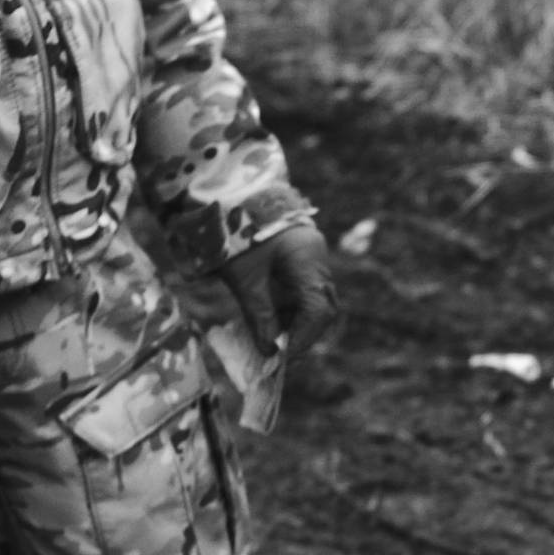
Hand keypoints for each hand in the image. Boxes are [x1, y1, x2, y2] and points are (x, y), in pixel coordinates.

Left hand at [220, 223, 338, 359]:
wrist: (230, 197)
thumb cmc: (234, 234)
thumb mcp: (243, 278)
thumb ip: (259, 315)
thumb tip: (270, 350)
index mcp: (306, 259)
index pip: (318, 309)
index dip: (303, 337)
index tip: (284, 357)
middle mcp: (317, 259)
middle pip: (323, 306)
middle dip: (304, 333)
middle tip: (282, 355)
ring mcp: (313, 257)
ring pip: (316, 301)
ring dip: (298, 323)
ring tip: (275, 340)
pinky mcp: (303, 259)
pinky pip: (305, 290)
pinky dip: (292, 309)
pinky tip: (275, 321)